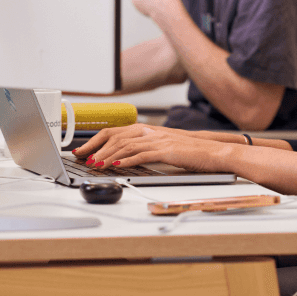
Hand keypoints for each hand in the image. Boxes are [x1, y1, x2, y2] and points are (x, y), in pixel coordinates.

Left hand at [72, 123, 227, 172]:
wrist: (213, 152)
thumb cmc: (190, 153)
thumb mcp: (163, 148)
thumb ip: (144, 149)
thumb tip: (121, 159)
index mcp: (148, 129)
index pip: (115, 131)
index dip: (96, 140)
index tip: (83, 150)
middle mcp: (151, 131)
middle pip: (116, 136)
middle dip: (96, 148)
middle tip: (82, 158)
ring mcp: (158, 140)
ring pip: (126, 145)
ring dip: (108, 156)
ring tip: (95, 165)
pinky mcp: (166, 150)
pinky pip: (142, 154)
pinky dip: (126, 160)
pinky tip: (116, 166)